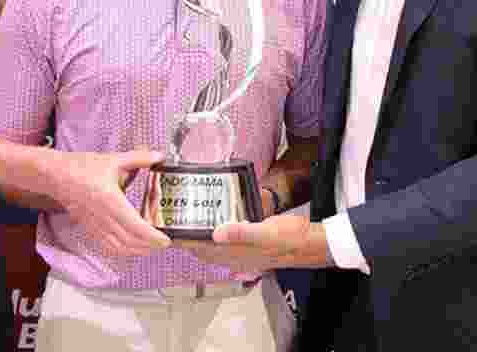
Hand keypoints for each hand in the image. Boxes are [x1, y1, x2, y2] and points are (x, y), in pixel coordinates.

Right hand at [49, 148, 169, 256]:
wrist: (56, 175)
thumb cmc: (82, 167)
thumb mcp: (113, 160)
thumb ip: (138, 158)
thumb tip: (159, 156)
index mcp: (110, 200)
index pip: (135, 226)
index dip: (152, 237)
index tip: (166, 239)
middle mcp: (102, 217)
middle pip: (130, 241)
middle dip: (149, 246)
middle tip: (164, 243)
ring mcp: (94, 225)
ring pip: (119, 247)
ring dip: (137, 251)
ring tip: (151, 247)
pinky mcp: (89, 228)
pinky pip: (107, 246)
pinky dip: (122, 250)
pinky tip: (131, 247)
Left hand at [176, 213, 330, 272]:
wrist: (310, 244)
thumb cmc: (289, 238)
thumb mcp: (266, 231)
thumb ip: (242, 232)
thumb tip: (216, 232)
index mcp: (235, 253)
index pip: (200, 248)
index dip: (182, 240)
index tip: (167, 228)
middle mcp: (235, 256)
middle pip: (202, 249)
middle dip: (186, 238)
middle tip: (174, 220)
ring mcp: (242, 253)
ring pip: (212, 247)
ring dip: (199, 236)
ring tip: (188, 220)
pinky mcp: (249, 247)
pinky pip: (225, 242)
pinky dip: (214, 233)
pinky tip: (216, 222)